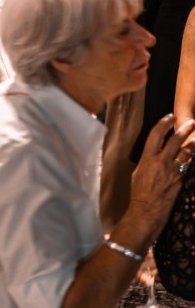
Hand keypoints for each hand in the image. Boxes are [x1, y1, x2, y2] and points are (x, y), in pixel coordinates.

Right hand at [129, 116, 194, 231]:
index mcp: (147, 158)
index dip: (164, 123)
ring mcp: (173, 171)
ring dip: (191, 145)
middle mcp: (161, 162)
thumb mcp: (139, 172)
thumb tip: (155, 154)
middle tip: (192, 122)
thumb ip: (148, 161)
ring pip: (186, 153)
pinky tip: (192, 157)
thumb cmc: (139, 193)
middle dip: (184, 129)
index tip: (170, 116)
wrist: (147, 211)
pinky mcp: (181, 180)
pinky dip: (190, 160)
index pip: (156, 135)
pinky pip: (188, 166)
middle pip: (175, 141)